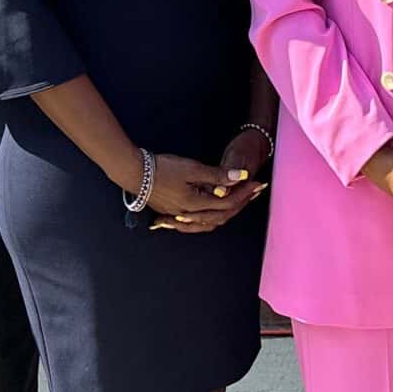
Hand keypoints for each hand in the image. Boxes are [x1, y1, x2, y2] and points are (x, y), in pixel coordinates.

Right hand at [143, 152, 260, 233]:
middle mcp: (188, 215)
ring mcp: (179, 216)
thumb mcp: (192, 168)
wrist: (133, 172)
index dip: (246, 192)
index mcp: (195, 204)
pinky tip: (210, 215)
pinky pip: (195, 223)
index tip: (259, 183)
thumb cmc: (162, 168)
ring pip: (209, 222)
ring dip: (227, 212)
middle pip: (221, 214)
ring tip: (240, 201)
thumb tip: (241, 177)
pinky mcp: (171, 212)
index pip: (228, 201)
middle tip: (255, 191)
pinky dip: (207, 220)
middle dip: (241, 203)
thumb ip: (216, 175)